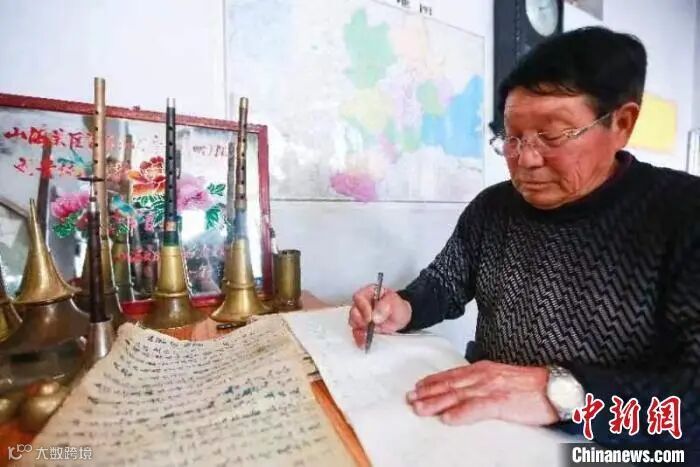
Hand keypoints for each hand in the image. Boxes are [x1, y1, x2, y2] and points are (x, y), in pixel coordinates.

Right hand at [348, 284, 411, 347]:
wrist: (401, 317)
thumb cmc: (397, 306)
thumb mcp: (394, 302)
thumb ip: (385, 305)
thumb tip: (375, 315)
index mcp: (369, 292)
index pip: (359, 297)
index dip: (362, 307)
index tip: (369, 317)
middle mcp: (362, 304)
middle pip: (353, 311)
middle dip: (360, 320)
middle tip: (369, 325)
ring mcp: (361, 316)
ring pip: (353, 323)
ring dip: (359, 330)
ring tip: (366, 336)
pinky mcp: (362, 327)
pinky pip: (357, 333)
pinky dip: (360, 339)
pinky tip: (364, 343)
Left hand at [406, 360, 558, 425]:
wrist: (557, 386)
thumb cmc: (531, 386)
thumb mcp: (501, 378)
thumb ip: (483, 382)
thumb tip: (465, 390)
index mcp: (484, 369)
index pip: (452, 375)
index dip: (433, 381)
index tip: (417, 387)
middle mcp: (484, 376)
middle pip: (450, 385)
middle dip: (428, 392)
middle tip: (410, 398)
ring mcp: (492, 388)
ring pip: (458, 395)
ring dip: (437, 402)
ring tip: (421, 408)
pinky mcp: (502, 402)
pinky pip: (478, 408)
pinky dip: (461, 413)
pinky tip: (448, 418)